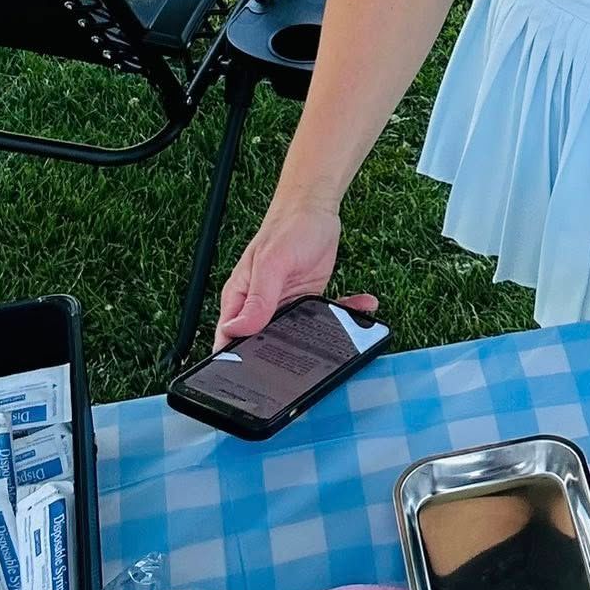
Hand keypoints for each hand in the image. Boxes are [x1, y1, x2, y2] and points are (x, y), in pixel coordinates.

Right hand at [213, 200, 376, 349]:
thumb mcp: (271, 263)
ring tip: (344, 331)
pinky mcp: (309, 299)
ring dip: (321, 335)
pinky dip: (344, 313)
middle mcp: (261, 307)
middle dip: (286, 356)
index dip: (234, 364)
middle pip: (265, 344)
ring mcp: (286, 304)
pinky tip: (361, 308)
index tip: (252, 382)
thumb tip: (235, 330)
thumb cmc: (286, 228)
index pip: (228, 341)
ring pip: (298, 334)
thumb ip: (257, 299)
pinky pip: (324, 315)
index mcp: (240, 301)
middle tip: (311, 362)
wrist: (315, 208)